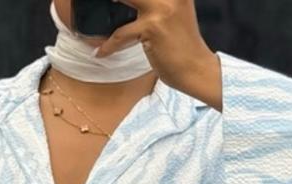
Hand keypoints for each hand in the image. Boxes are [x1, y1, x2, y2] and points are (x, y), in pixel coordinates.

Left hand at [93, 0, 218, 101]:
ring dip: (108, 6)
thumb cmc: (183, 46)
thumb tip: (132, 4)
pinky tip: (100, 52)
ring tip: (95, 14)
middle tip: (103, 2)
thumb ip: (157, 4)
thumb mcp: (174, 14)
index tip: (119, 2)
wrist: (196, 69)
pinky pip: (121, 34)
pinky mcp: (152, 28)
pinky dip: (109, 45)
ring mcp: (161, 8)